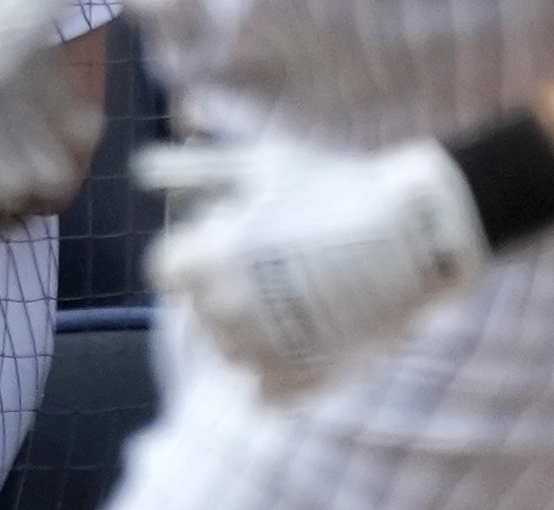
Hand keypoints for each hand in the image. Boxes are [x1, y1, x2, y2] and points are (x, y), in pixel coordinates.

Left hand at [141, 135, 486, 395]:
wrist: (416, 231)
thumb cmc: (333, 186)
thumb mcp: (258, 163)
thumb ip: (190, 169)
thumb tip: (136, 170)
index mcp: (208, 259)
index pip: (165, 271)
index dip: (196, 250)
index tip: (234, 237)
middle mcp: (227, 311)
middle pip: (201, 310)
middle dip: (228, 285)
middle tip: (284, 258)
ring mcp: (266, 352)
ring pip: (231, 351)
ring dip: (254, 327)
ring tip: (305, 289)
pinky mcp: (304, 381)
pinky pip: (264, 389)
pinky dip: (281, 368)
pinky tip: (312, 331)